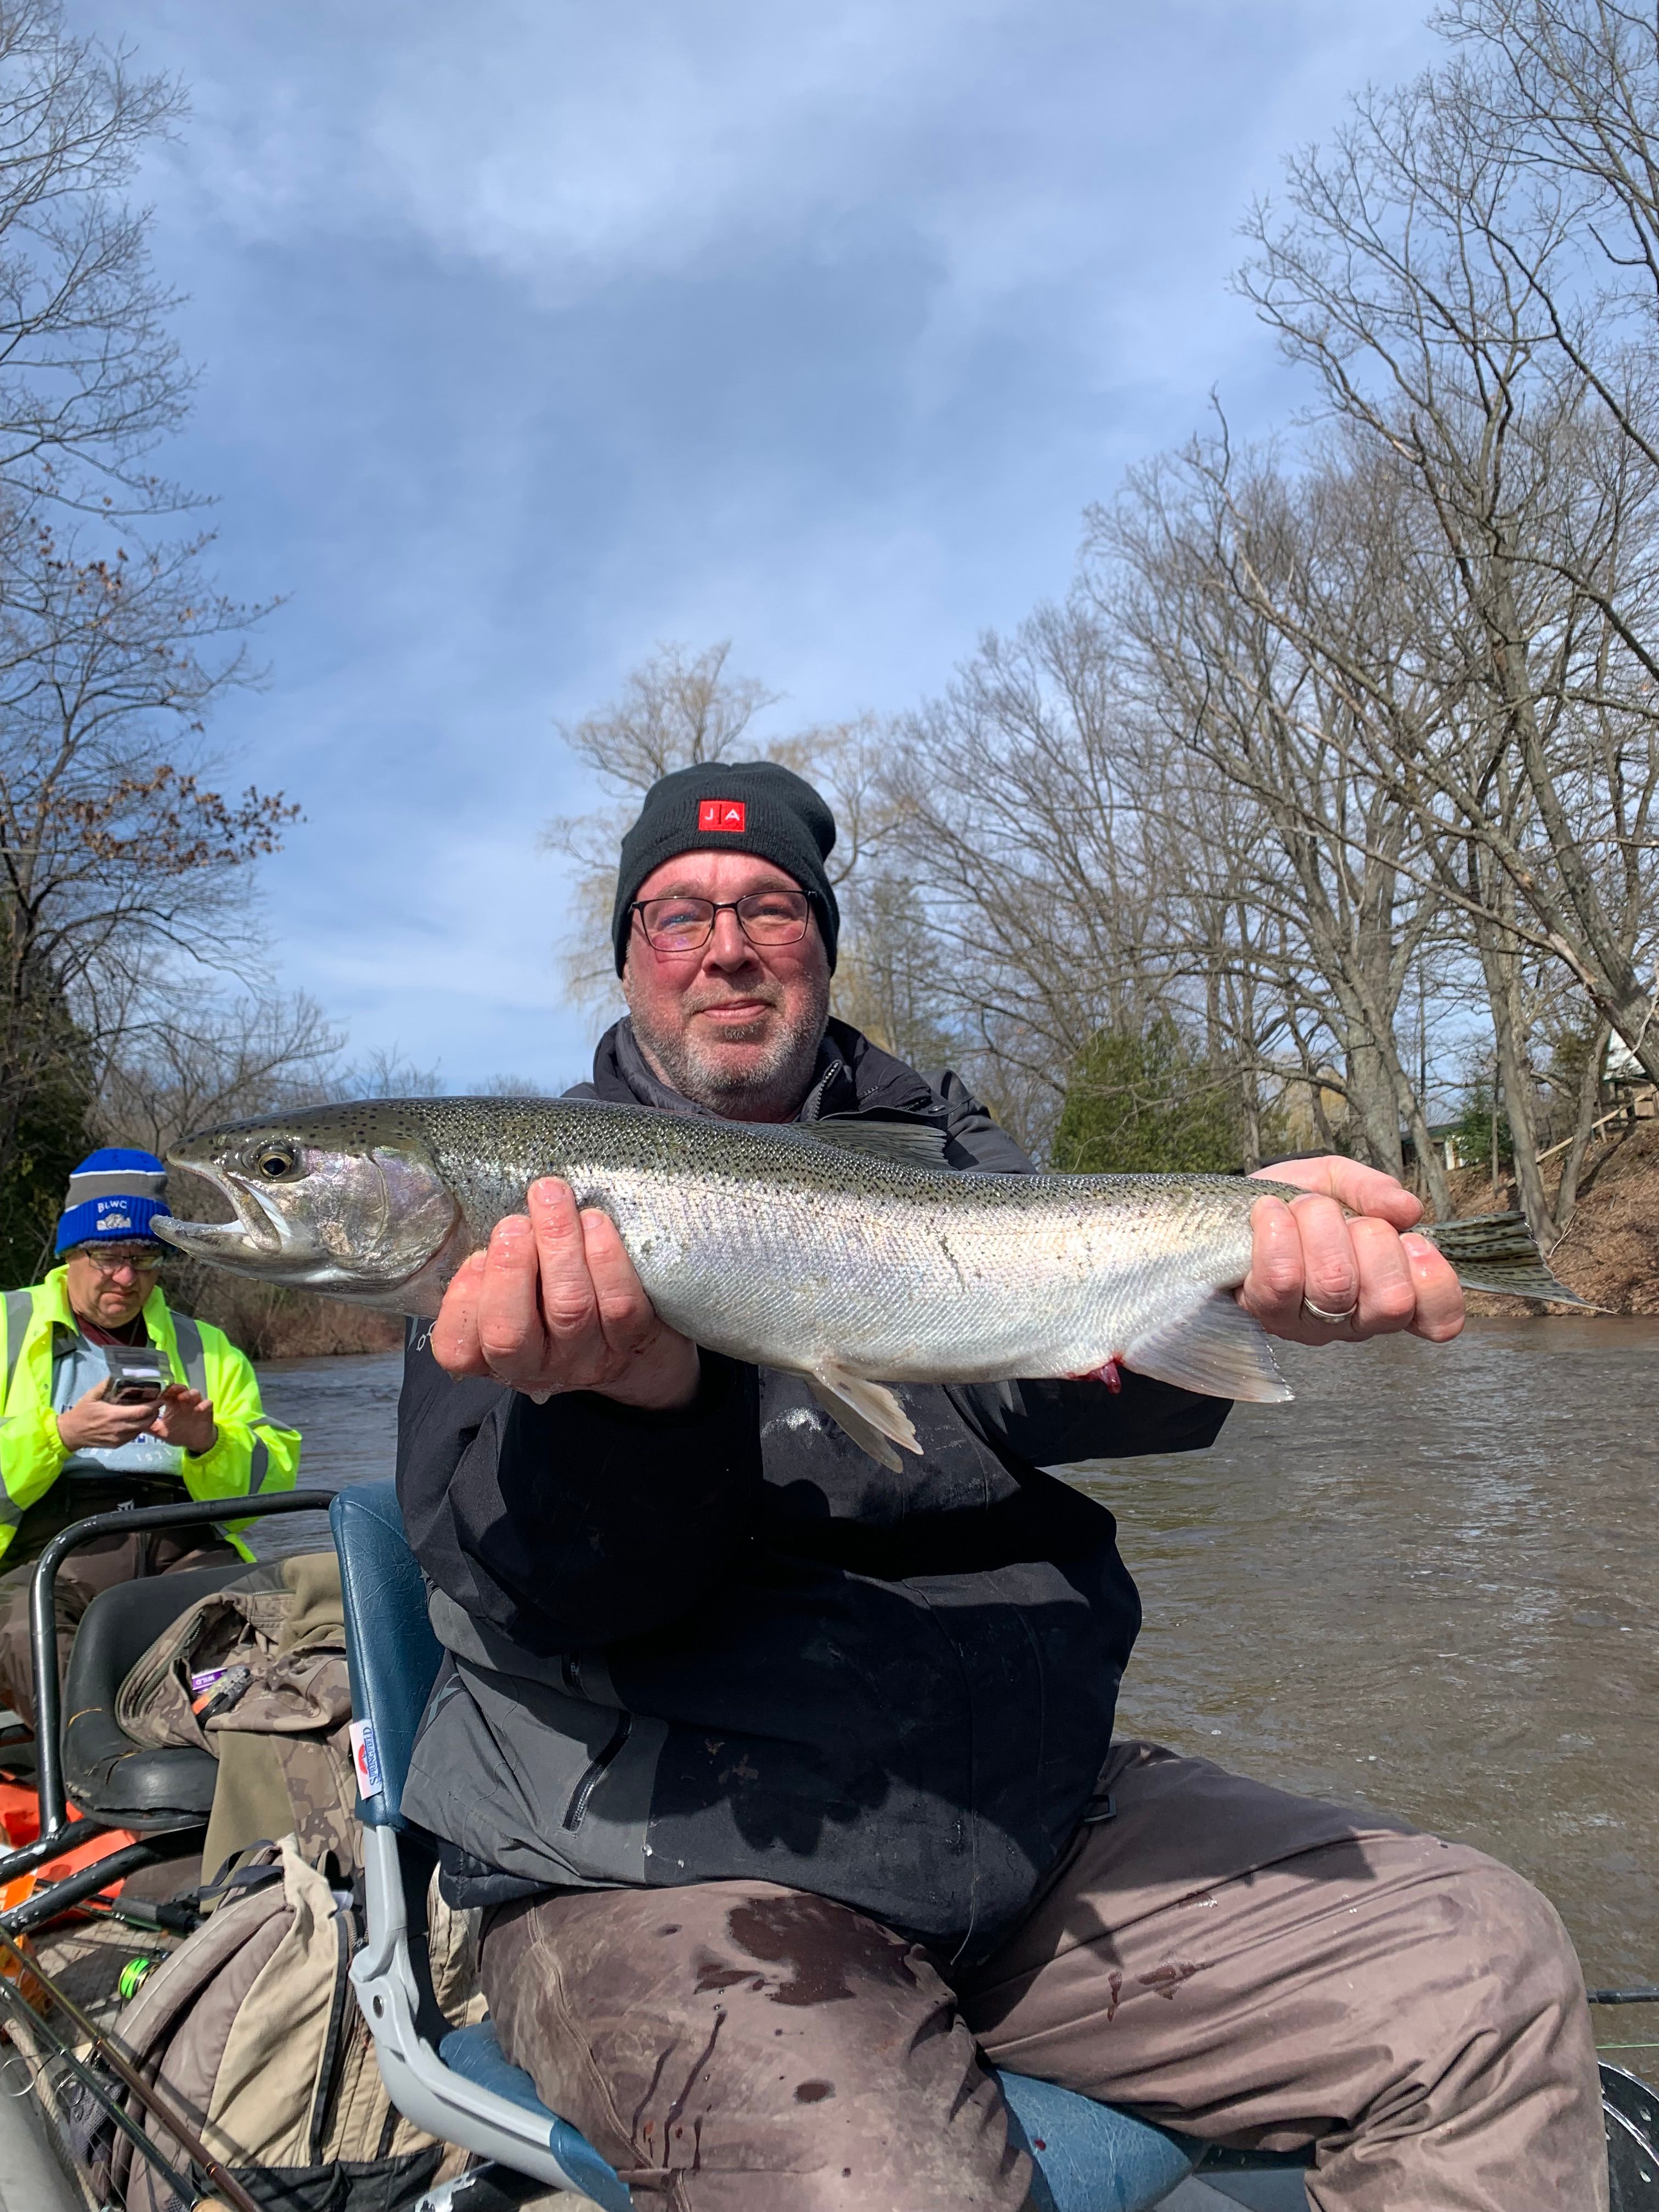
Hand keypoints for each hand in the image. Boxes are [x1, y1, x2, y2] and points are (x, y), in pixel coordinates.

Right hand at [54, 1378, 163, 1453]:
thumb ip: (105, 1384)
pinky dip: (139, 1428)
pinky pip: (133, 1436)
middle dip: (155, 1413)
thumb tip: (118, 1373)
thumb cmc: (81, 1413)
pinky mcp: (117, 1444)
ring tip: (149, 1411)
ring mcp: (119, 1438)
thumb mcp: (91, 1396)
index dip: (154, 1405)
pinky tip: (137, 1421)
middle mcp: (119, 1428)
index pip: (141, 1411)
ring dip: (148, 1421)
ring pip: (141, 1430)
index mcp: (114, 1415)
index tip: (160, 1398)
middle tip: (157, 1404)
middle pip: (146, 1422)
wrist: (71, 1433)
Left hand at [150, 1386, 217, 1455]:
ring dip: (189, 1393)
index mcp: (172, 1404)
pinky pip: (207, 1403)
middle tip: (170, 1390)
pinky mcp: (206, 1410)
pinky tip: (199, 1408)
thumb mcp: (161, 1431)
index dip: (162, 1391)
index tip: (156, 1393)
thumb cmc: (178, 1433)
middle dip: (176, 1388)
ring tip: (183, 1398)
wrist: (196, 1441)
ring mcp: (196, 1404)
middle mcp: (184, 1401)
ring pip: (194, 1393)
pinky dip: (204, 1404)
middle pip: (181, 1388)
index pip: (167, 1393)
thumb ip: (149, 1426)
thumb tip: (132, 1423)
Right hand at [431, 1177, 700, 1410]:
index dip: (462, 1300)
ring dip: (558, 1243)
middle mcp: (538, 1367)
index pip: (459, 1348)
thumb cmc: (558, 1310)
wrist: (638, 1352)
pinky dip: (605, 1255)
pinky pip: (619, 1300)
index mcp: (497, 1359)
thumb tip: (492, 1227)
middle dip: (509, 1269)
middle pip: (510, 1332)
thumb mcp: (518, 1305)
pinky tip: (595, 1221)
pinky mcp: (633, 1341)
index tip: (477, 1255)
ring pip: (569, 1306)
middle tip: (514, 1224)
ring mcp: (587, 1357)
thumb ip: (495, 1276)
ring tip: (551, 1197)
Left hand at [1241, 1157, 1463, 1344]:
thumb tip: (1407, 1210)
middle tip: (1345, 1218)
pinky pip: (1282, 1278)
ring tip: (1301, 1209)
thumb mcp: (1338, 1181)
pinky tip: (1269, 1211)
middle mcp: (1355, 1319)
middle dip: (1370, 1237)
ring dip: (1319, 1226)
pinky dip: (1278, 1230)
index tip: (1412, 1242)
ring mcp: (1310, 1323)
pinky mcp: (1266, 1313)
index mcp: (1390, 1289)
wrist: (1222, 1210)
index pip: (1439, 1319)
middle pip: (1390, 1299)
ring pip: (1335, 1283)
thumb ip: (1374, 1190)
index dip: (1434, 1281)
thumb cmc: (1291, 1201)